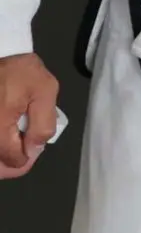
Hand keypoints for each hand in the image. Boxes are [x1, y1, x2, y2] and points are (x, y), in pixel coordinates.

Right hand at [0, 53, 57, 179]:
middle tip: (24, 147)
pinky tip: (8, 136)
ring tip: (15, 143)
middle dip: (10, 161)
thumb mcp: (45, 91)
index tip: (33, 144)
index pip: (12, 159)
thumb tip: (34, 150)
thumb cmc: (21, 71)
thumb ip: (43, 124)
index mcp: (0, 126)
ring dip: (2, 154)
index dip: (27, 156)